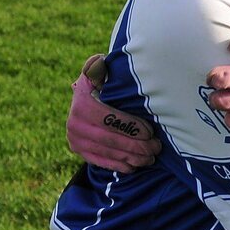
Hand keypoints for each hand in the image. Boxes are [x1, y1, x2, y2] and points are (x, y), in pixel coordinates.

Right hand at [67, 54, 160, 170]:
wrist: (87, 97)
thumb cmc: (103, 81)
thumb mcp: (100, 69)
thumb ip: (101, 66)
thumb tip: (101, 63)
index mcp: (81, 103)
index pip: (107, 119)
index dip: (129, 127)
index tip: (150, 131)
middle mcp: (74, 123)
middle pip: (109, 139)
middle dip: (136, 146)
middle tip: (156, 147)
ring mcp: (75, 139)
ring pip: (106, 152)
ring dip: (131, 157)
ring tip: (151, 157)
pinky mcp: (79, 151)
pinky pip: (99, 161)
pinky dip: (118, 165)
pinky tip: (134, 166)